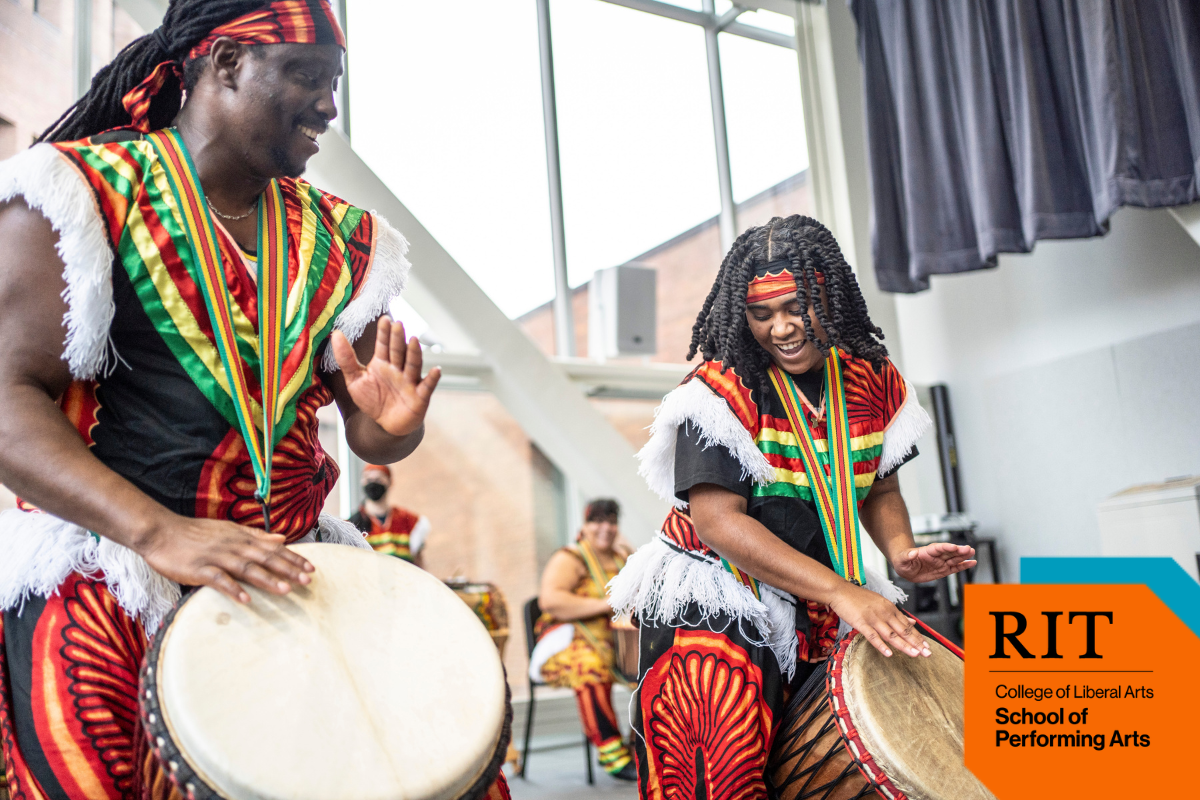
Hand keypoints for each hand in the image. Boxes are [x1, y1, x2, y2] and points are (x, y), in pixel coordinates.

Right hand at [138, 516, 314, 603]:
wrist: (162, 532)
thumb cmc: (196, 533)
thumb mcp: (230, 529)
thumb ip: (256, 535)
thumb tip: (282, 538)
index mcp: (241, 537)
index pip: (273, 548)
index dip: (293, 558)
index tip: (312, 568)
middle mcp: (233, 546)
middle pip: (265, 558)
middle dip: (288, 569)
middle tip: (308, 580)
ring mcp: (216, 557)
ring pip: (247, 568)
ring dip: (267, 579)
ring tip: (286, 590)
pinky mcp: (199, 569)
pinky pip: (219, 580)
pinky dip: (233, 589)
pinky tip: (246, 599)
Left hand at [331, 317, 440, 436]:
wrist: (386, 425)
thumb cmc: (372, 400)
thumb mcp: (354, 379)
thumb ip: (346, 358)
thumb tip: (336, 334)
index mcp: (383, 363)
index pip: (383, 345)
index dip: (384, 333)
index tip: (385, 319)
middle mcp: (398, 369)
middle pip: (398, 352)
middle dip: (398, 338)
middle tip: (397, 324)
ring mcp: (410, 382)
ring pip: (412, 365)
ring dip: (414, 353)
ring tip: (413, 340)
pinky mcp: (420, 396)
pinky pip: (427, 386)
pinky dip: (432, 379)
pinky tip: (436, 370)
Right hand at [828, 582, 930, 657]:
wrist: (840, 591)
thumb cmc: (859, 598)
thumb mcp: (881, 602)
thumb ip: (897, 614)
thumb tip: (913, 622)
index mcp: (890, 608)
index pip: (907, 625)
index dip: (918, 637)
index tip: (927, 647)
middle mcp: (884, 613)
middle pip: (903, 630)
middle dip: (916, 643)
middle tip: (927, 653)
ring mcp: (873, 618)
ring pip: (891, 634)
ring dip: (904, 645)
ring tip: (914, 654)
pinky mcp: (861, 623)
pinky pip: (873, 636)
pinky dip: (881, 645)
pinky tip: (889, 653)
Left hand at [891, 542, 976, 583]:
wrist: (906, 568)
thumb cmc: (903, 561)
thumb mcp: (902, 559)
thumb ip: (907, 555)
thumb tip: (912, 552)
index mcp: (926, 551)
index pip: (938, 548)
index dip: (946, 547)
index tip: (954, 547)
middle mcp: (936, 556)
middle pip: (949, 552)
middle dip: (958, 550)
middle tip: (968, 549)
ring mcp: (941, 562)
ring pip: (954, 559)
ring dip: (963, 556)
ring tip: (972, 553)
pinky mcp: (943, 570)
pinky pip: (955, 567)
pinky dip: (963, 565)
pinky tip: (972, 562)